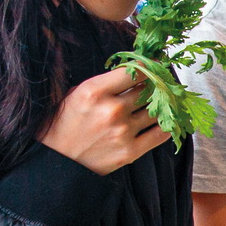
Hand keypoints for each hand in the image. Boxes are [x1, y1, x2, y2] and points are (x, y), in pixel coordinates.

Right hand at [41, 70, 162, 175]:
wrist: (58, 161)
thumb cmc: (65, 124)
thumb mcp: (77, 94)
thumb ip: (105, 84)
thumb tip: (134, 72)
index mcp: (94, 91)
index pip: (134, 71)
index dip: (149, 65)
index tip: (155, 64)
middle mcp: (111, 110)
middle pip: (148, 89)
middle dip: (156, 85)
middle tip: (161, 83)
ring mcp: (123, 132)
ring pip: (157, 110)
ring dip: (163, 105)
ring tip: (164, 101)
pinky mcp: (131, 152)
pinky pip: (160, 134)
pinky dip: (167, 125)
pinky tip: (166, 120)